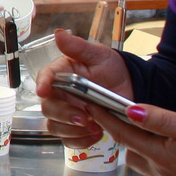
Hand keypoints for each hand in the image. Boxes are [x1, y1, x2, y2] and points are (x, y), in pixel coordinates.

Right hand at [34, 29, 133, 148]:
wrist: (133, 89)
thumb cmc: (114, 69)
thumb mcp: (99, 55)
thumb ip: (78, 47)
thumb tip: (59, 34)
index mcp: (62, 73)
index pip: (45, 77)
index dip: (42, 84)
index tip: (44, 91)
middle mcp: (60, 94)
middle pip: (48, 107)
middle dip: (64, 114)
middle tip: (85, 116)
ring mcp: (67, 113)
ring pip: (55, 126)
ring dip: (71, 130)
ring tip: (93, 126)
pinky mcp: (76, 129)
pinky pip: (69, 141)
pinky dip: (80, 141)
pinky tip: (96, 134)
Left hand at [93, 103, 175, 175]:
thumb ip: (161, 120)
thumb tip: (131, 110)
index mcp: (158, 154)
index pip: (122, 133)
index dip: (105, 117)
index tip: (91, 104)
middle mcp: (158, 170)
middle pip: (128, 148)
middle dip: (117, 131)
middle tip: (110, 112)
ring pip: (141, 159)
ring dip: (135, 144)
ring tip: (136, 127)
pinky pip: (156, 167)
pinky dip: (150, 154)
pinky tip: (160, 147)